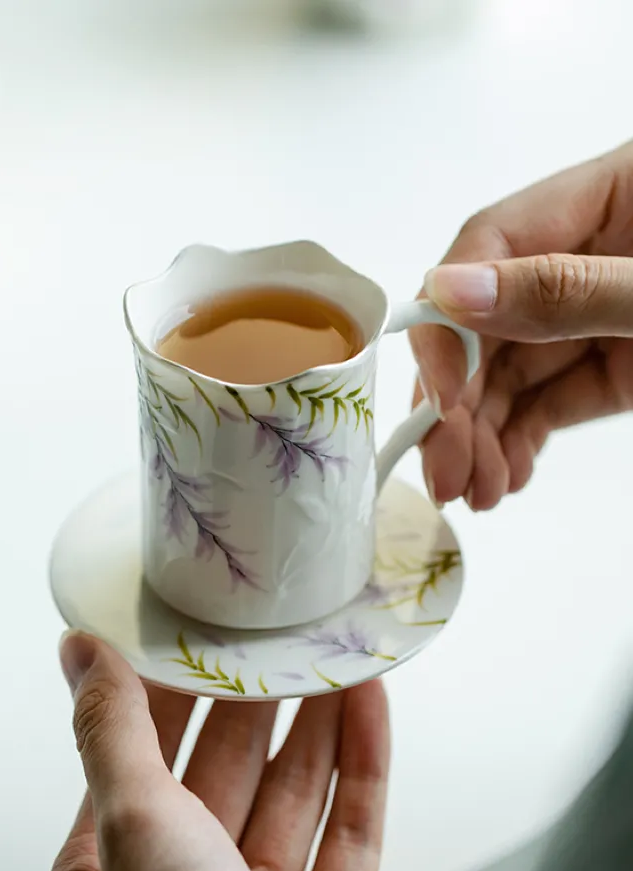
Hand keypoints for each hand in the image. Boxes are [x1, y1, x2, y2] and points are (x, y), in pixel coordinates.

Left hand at [42, 632, 389, 870]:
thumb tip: (78, 649)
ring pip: (297, 790)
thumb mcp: (130, 827)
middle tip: (277, 632)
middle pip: (230, 763)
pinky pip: (352, 831)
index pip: (145, 750)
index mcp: (115, 868)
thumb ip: (110, 731)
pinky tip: (367, 707)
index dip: (175, 686)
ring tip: (331, 652)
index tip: (199, 631)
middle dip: (256, 694)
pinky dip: (364, 763)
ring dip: (318, 718)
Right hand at [411, 140, 632, 510]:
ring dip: (481, 438)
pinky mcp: (607, 368)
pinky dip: (519, 442)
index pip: (486, 248)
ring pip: (508, 374)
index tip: (441, 396)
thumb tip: (450, 291)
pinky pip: (547, 402)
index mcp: (601, 198)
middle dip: (458, 405)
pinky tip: (506, 476)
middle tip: (446, 474)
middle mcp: (582, 256)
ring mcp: (592, 315)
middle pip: (486, 324)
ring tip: (476, 493)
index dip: (447, 322)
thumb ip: (568, 288)